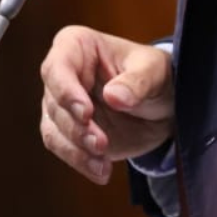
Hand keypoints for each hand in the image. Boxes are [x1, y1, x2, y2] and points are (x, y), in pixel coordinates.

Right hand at [39, 26, 174, 185]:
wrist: (162, 106)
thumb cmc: (155, 75)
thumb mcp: (155, 71)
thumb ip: (137, 81)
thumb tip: (114, 96)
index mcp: (77, 46)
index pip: (58, 66)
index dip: (66, 90)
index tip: (86, 112)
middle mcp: (63, 74)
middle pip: (54, 103)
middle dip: (76, 128)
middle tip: (100, 143)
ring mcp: (63, 105)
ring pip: (54, 130)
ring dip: (77, 149)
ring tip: (102, 163)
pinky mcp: (69, 132)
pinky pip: (64, 149)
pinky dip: (81, 162)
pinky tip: (102, 171)